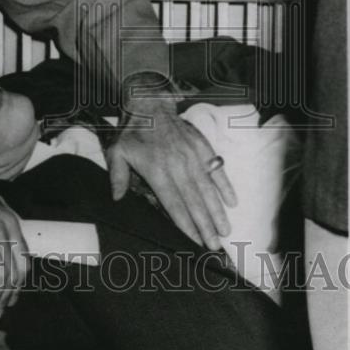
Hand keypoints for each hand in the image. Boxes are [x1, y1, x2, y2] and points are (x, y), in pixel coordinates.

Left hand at [107, 94, 236, 250]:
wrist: (150, 103)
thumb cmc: (132, 131)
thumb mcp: (117, 151)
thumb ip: (117, 175)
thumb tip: (116, 198)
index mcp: (157, 170)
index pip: (174, 203)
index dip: (186, 224)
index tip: (195, 241)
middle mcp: (177, 165)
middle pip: (194, 201)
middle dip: (206, 225)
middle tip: (215, 246)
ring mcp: (192, 156)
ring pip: (208, 188)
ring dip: (218, 211)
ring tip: (226, 230)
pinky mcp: (202, 146)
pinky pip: (216, 168)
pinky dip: (225, 185)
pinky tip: (232, 201)